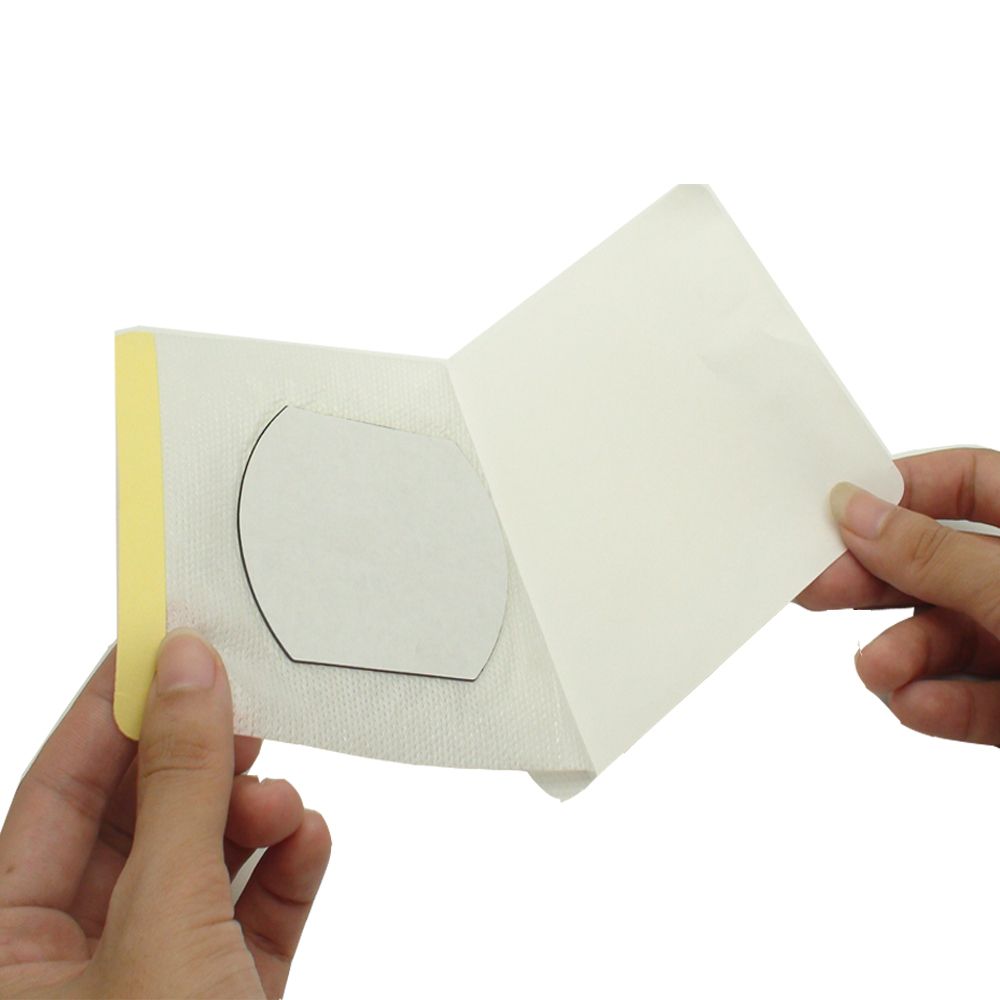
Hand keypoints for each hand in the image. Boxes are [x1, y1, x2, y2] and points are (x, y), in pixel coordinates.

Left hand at [0, 630, 330, 998]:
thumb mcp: (164, 921)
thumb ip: (180, 789)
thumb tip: (187, 672)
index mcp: (11, 954)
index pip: (58, 794)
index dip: (109, 711)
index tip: (160, 643)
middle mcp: (76, 966)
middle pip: (138, 821)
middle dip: (199, 766)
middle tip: (240, 710)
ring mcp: (156, 981)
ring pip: (202, 862)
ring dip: (252, 819)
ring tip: (282, 804)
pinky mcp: (227, 993)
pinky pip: (252, 910)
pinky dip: (285, 869)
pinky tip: (308, 841)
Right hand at [796, 447, 999, 743]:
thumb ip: (939, 556)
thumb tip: (859, 514)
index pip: (967, 481)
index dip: (902, 490)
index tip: (839, 509)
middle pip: (938, 563)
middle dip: (877, 581)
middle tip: (817, 587)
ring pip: (947, 637)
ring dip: (903, 656)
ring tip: (879, 671)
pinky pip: (972, 698)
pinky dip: (942, 703)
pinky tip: (920, 704)